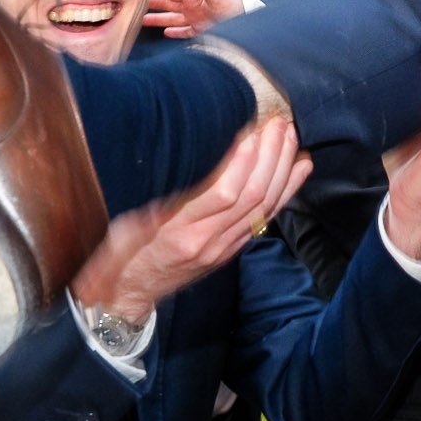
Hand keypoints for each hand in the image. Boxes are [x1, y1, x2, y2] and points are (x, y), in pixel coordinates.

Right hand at [71, 118, 311, 324]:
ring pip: (265, 206)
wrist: (128, 296)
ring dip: (283, 169)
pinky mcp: (232, 250)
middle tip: (278, 125)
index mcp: (177, 231)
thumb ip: (165, 200)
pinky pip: (266, 218)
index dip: (243, 162)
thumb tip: (198, 164)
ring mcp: (224, 247)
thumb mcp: (129, 223)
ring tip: (290, 137)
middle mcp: (207, 240)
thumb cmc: (121, 255)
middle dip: (270, 157)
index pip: (222, 194)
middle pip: (253, 196)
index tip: (252, 132)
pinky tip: (299, 169)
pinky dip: (286, 191)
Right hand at [144, 0, 247, 37]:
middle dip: (152, 3)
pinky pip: (185, 31)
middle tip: (134, 4)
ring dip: (158, 19)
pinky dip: (176, 32)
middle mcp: (192, 6)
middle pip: (168, 4)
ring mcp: (196, 18)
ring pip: (172, 18)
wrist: (247, 22)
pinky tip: (166, 33)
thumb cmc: (233, 6)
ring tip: (142, 20)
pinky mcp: (201, 30)